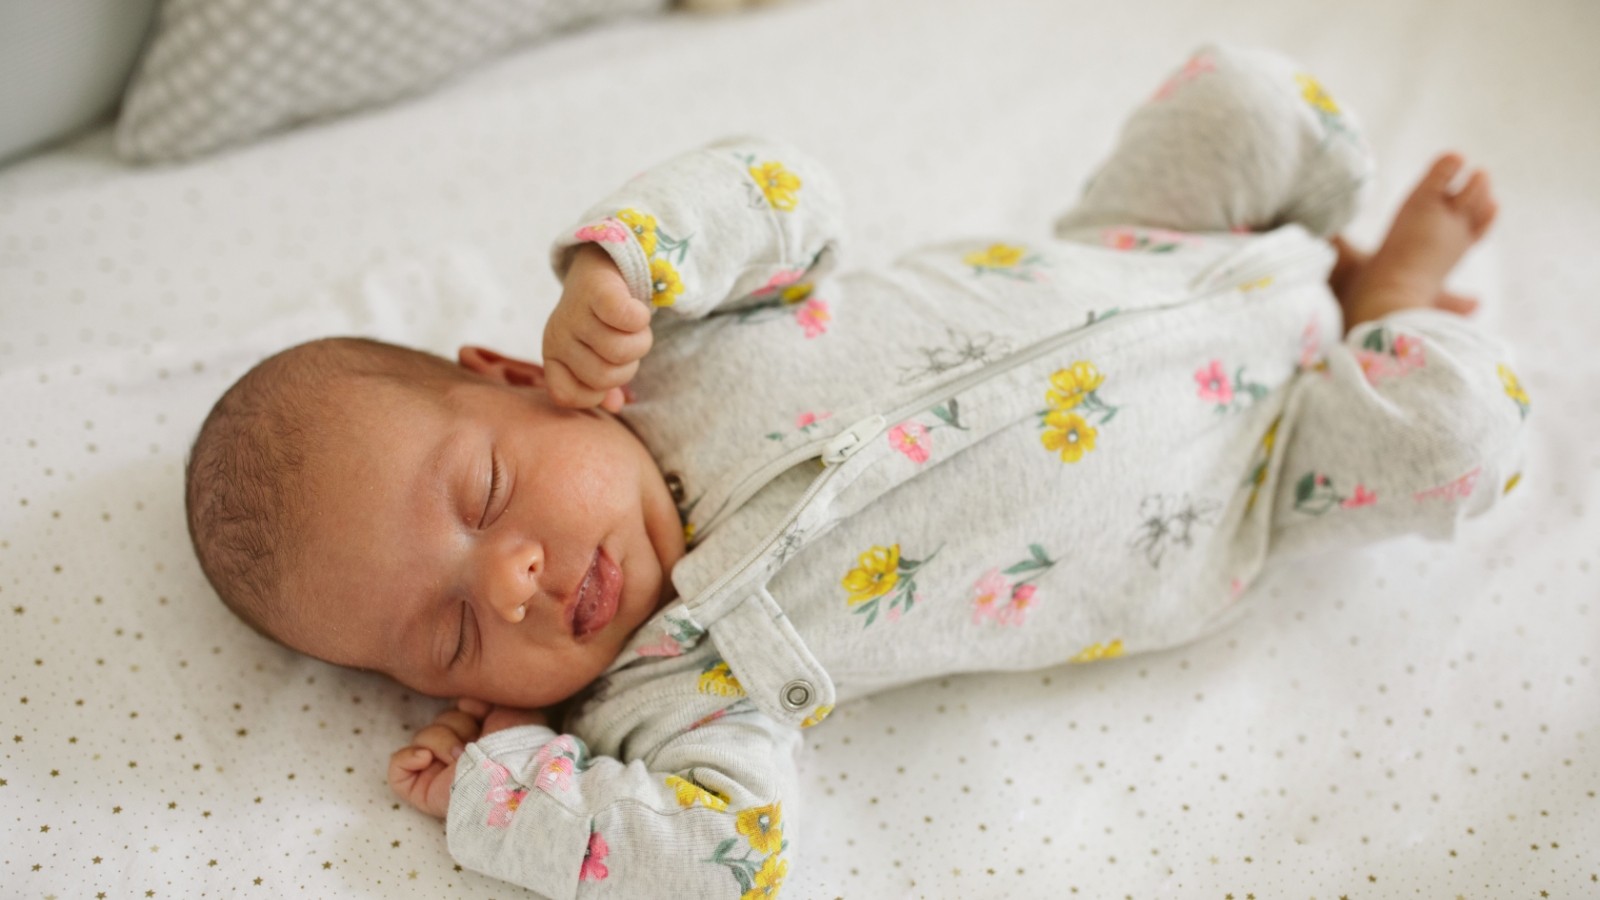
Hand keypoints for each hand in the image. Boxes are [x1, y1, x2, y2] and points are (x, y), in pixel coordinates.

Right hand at [387, 699, 548, 818]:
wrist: (509, 777)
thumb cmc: (516, 744)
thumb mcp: (513, 707)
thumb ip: (489, 694)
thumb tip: (466, 698)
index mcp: (480, 736)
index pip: (457, 711)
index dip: (466, 708)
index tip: (480, 713)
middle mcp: (458, 754)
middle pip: (439, 721)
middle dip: (456, 725)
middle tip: (474, 742)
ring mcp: (438, 772)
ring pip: (421, 738)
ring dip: (441, 742)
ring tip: (460, 758)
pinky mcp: (421, 790)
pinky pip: (397, 766)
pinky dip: (407, 758)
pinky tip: (426, 759)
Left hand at [543, 244, 653, 411]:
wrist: (602, 262)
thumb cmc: (600, 319)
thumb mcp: (595, 353)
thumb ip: (603, 384)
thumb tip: (616, 406)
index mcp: (553, 356)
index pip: (570, 395)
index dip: (598, 392)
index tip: (609, 369)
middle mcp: (558, 336)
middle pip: (605, 375)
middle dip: (628, 365)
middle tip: (628, 344)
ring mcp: (574, 312)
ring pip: (620, 351)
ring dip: (641, 341)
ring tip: (635, 327)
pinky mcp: (595, 289)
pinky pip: (624, 317)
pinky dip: (639, 318)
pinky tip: (637, 310)